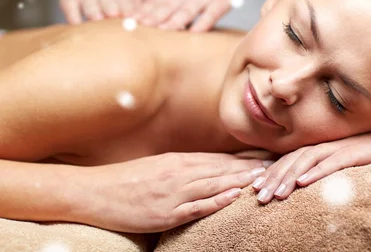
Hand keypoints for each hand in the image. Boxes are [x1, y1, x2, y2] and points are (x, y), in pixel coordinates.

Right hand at [58, 0, 140, 23]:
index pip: (128, 10)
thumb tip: (143, 24)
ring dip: (97, 25)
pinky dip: (78, 26)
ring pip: (93, 15)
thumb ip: (137, 4)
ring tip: (100, 30)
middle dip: (114, 24)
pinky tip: (84, 29)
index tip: (130, 31)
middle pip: (111, 12)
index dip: (130, 23)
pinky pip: (73, 18)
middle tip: (115, 32)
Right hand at [75, 152, 272, 232]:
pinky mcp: (164, 212)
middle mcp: (178, 173)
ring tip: (265, 177)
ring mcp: (172, 192)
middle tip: (277, 164)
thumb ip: (179, 168)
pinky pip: (195, 206)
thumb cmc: (123, 181)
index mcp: (176, 161)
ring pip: (214, 183)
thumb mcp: (155, 168)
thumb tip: (202, 169)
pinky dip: (216, 200)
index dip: (243, 159)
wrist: (93, 192)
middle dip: (250, 167)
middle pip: (221, 168)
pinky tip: (234, 196)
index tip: (265, 157)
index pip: (217, 158)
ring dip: (241, 180)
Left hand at [132, 0, 244, 31]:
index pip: (155, 1)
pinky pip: (211, 14)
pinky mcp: (222, 1)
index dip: (142, 12)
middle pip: (168, 6)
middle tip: (139, 28)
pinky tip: (194, 33)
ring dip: (174, 21)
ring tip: (162, 30)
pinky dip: (203, 23)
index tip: (130, 22)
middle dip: (153, 17)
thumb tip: (141, 4)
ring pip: (187, 10)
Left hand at [251, 123, 370, 203]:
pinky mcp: (354, 152)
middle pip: (291, 161)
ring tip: (277, 195)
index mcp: (318, 148)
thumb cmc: (369, 155)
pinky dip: (317, 172)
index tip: (254, 189)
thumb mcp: (341, 164)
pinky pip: (332, 162)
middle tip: (258, 197)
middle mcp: (323, 146)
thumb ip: (322, 171)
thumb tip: (303, 186)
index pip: (287, 161)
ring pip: (306, 161)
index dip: (270, 174)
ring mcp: (337, 147)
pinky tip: (305, 183)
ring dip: (290, 178)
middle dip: (273, 179)